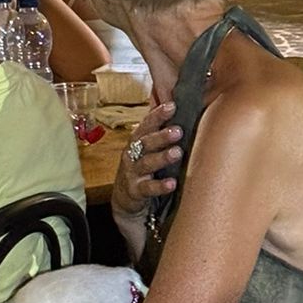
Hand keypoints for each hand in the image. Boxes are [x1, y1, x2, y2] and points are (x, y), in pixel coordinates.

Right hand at [111, 101, 182, 217]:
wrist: (123, 196)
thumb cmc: (140, 165)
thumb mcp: (146, 147)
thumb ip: (158, 131)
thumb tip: (175, 106)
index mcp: (137, 140)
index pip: (147, 124)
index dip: (158, 114)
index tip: (172, 106)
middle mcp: (132, 153)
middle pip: (146, 142)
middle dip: (162, 136)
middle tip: (178, 131)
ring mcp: (133, 172)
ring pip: (147, 163)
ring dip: (162, 158)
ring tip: (177, 153)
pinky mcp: (136, 190)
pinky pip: (148, 188)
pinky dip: (160, 186)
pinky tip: (172, 183)